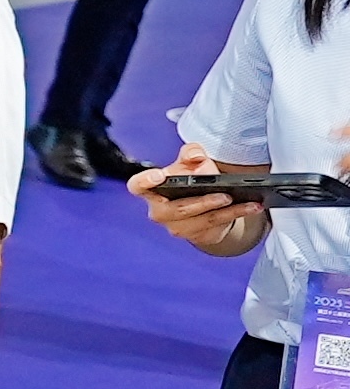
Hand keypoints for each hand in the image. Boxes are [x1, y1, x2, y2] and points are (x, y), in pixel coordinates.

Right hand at [133, 158, 269, 257]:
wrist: (202, 205)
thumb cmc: (189, 181)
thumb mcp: (189, 163)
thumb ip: (191, 153)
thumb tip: (196, 156)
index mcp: (151, 190)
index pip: (138, 186)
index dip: (145, 181)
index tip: (159, 175)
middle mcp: (159, 211)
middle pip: (178, 208)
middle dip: (203, 202)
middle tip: (225, 195)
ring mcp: (176, 226)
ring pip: (202, 220)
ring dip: (227, 212)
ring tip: (247, 203)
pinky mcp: (195, 235)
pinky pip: (216, 226)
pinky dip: (235, 215)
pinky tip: (251, 208)